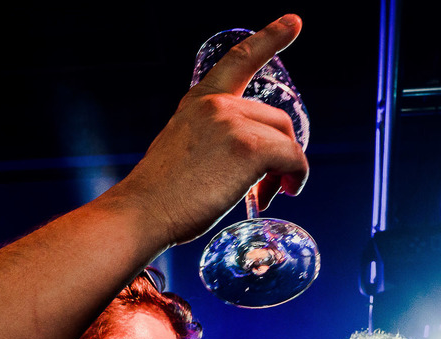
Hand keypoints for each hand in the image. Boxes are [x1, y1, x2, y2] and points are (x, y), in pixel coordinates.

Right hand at [109, 14, 309, 246]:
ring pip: (286, 140)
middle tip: (267, 186)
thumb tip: (241, 163)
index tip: (294, 22)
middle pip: (275, 119)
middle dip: (278, 152)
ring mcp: (233, 123)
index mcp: (200, 102)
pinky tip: (286, 191)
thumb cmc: (161, 196)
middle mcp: (217, 105)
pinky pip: (294, 159)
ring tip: (266, 195)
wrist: (143, 212)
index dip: (271, 38)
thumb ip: (211, 141)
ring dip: (285, 170)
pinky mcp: (249, 149)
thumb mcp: (183, 149)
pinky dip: (297, 177)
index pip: (239, 59)